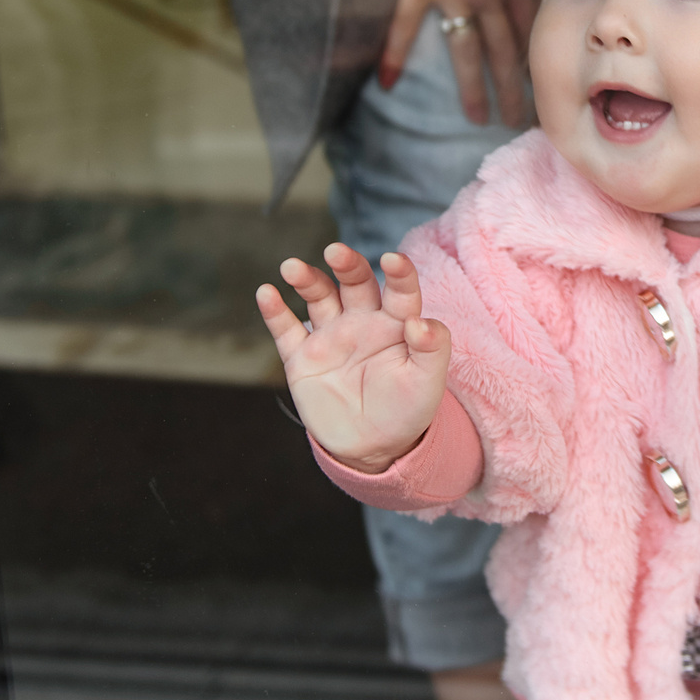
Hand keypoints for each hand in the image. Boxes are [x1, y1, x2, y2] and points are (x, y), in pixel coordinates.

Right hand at [257, 245, 450, 473]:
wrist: (372, 448)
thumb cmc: (406, 409)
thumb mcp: (428, 384)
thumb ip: (433, 349)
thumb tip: (421, 321)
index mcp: (397, 323)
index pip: (400, 290)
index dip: (399, 273)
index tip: (394, 260)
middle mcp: (362, 321)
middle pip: (354, 282)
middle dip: (346, 264)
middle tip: (336, 251)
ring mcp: (330, 336)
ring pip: (318, 297)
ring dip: (307, 279)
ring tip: (293, 268)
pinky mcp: (302, 358)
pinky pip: (286, 330)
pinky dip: (274, 311)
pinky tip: (266, 293)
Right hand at [341, 0, 537, 126]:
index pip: (534, 26)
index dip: (541, 55)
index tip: (549, 81)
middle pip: (508, 49)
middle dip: (516, 87)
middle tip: (521, 120)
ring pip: (468, 51)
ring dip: (474, 87)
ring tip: (478, 118)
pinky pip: (408, 27)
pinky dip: (396, 53)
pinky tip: (387, 82)